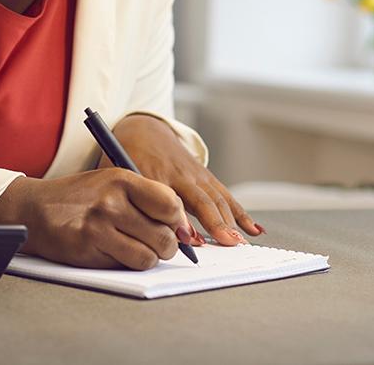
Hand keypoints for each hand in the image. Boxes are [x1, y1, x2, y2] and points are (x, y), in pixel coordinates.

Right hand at [0, 169, 195, 269]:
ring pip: (148, 256)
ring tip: (139, 249)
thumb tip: (184, 230)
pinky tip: (116, 252)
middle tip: (159, 244)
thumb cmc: (79, 197)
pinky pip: (125, 266)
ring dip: (149, 258)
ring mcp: (98, 228)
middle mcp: (111, 202)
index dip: (179, 221)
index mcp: (122, 179)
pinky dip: (127, 264)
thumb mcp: (112, 182)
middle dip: (167, 246)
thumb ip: (146, 199)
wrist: (33, 208)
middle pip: (164, 236)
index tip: (177, 228)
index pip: (171, 204)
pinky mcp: (87, 251)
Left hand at [100, 114, 264, 245]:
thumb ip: (133, 202)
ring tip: (242, 241)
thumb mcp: (120, 176)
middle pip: (200, 198)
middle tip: (229, 242)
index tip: (188, 239)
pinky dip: (240, 212)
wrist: (144, 131)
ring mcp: (196, 174)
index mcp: (153, 172)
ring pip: (217, 197)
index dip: (178, 219)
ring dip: (232, 220)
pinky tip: (253, 229)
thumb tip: (157, 235)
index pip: (168, 198)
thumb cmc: (128, 158)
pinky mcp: (206, 176)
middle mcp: (179, 173)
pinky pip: (226, 195)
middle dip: (216, 221)